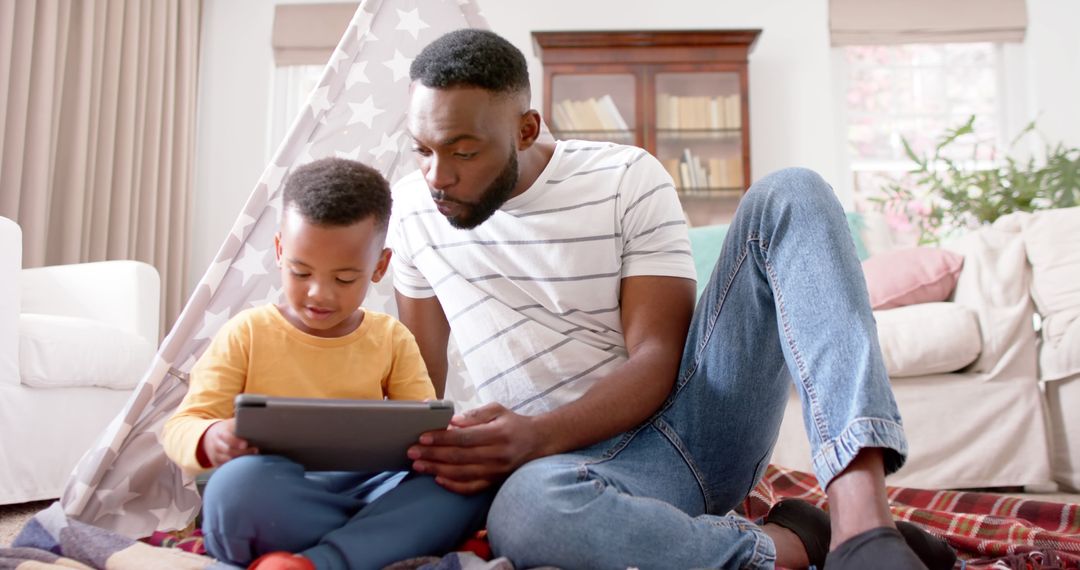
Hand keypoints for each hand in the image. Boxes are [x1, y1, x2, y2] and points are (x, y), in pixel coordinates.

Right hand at [199, 419, 257, 466]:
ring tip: (253, 458)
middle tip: (256, 450)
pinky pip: (225, 467)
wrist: (210, 437)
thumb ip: (241, 424)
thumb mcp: (231, 424)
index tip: (245, 444)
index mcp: (221, 433)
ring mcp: (215, 455)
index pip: (228, 438)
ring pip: (227, 461)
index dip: (236, 442)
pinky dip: (235, 466)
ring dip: (240, 460)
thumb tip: (256, 423)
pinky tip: (244, 464)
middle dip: (243, 452)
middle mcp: (217, 444)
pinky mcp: (216, 463)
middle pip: (229, 451)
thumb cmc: (227, 429)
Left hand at [408, 403, 543, 493]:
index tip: (422, 437)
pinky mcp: (494, 482)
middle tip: (412, 452)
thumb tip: (451, 422)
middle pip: (459, 457)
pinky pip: (471, 488)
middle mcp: (497, 455)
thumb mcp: (497, 410)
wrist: (537, 443)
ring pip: (461, 474)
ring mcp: (496, 471)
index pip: (464, 438)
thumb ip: (475, 414)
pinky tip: (438, 479)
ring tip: (418, 465)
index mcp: (497, 434)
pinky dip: (453, 486)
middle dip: (432, 455)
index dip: (441, 438)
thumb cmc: (512, 424)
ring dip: (436, 470)